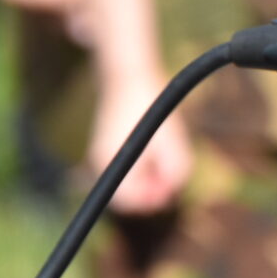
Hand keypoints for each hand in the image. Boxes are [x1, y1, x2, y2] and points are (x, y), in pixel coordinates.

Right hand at [86, 62, 191, 215]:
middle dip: (151, 190)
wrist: (128, 76)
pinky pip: (126, 169)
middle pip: (126, 195)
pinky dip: (142, 167)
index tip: (170, 187)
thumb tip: (172, 192)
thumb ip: (175, 168)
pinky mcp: (107, 148)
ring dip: (148, 178)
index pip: (127, 201)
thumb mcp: (172, 138)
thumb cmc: (150, 105)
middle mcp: (101, 162)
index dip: (151, 200)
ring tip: (164, 151)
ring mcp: (102, 155)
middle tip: (170, 168)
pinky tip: (155, 148)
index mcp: (113, 162)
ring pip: (128, 182)